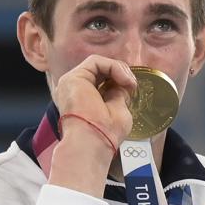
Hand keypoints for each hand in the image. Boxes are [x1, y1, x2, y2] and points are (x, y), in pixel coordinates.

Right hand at [48, 55, 139, 194]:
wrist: (92, 142)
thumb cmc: (105, 135)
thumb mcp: (118, 111)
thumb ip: (119, 96)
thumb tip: (124, 85)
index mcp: (85, 101)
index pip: (103, 82)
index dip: (120, 80)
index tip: (132, 90)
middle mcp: (76, 91)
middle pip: (100, 71)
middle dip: (120, 73)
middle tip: (132, 85)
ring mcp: (72, 83)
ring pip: (98, 64)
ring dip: (118, 69)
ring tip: (129, 83)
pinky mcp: (73, 77)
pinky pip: (95, 61)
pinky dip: (113, 66)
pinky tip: (123, 79)